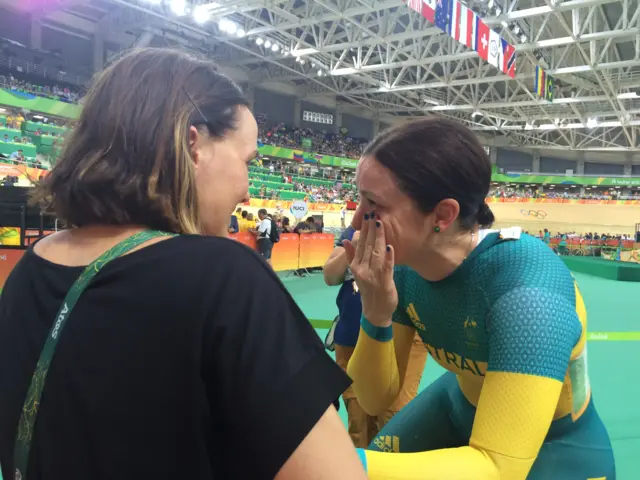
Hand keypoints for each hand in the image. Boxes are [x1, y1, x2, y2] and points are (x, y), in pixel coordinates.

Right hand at [343, 212, 396, 326]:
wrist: (374, 311)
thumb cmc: (368, 290)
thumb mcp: (357, 272)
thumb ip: (351, 256)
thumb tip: (345, 241)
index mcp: (356, 266)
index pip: (359, 244)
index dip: (363, 229)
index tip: (366, 216)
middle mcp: (362, 269)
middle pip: (367, 245)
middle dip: (370, 228)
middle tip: (373, 212)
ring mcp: (373, 275)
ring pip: (376, 253)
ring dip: (379, 237)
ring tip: (380, 223)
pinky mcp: (385, 282)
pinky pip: (387, 267)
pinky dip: (389, 257)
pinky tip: (390, 246)